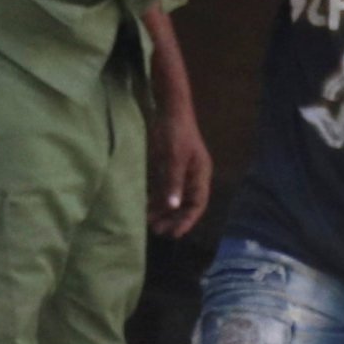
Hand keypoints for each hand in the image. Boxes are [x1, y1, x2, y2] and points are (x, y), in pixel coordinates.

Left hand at [151, 104, 214, 239]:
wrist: (168, 109)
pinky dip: (154, 199)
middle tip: (157, 231)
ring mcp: (179, 172)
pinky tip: (144, 206)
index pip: (197, 204)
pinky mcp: (167, 167)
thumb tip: (173, 206)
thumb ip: (173, 182)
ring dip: (161, 211)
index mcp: (200, 175)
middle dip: (172, 219)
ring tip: (147, 222)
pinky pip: (162, 189)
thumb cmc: (175, 132)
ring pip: (172, 198)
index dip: (187, 221)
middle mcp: (191, 177)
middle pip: (185, 205)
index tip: (174, 234)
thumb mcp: (174, 158)